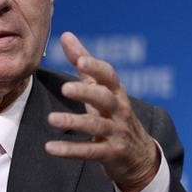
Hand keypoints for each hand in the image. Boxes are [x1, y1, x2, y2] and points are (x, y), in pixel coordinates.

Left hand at [45, 32, 158, 191]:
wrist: (140, 156)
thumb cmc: (114, 115)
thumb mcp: (101, 89)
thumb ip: (83, 64)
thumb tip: (66, 35)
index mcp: (116, 92)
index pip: (109, 76)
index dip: (96, 67)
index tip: (81, 60)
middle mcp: (119, 110)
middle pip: (105, 98)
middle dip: (87, 92)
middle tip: (65, 89)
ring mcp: (117, 132)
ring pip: (96, 125)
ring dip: (74, 122)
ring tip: (52, 119)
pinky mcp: (110, 153)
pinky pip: (90, 151)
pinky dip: (70, 150)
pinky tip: (51, 147)